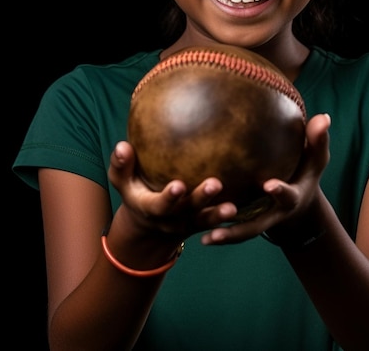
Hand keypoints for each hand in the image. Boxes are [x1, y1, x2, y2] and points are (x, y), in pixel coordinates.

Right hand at [108, 140, 239, 240]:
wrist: (150, 223)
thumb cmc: (137, 191)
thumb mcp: (123, 181)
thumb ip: (121, 165)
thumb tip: (122, 145)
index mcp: (152, 208)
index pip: (160, 205)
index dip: (169, 197)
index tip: (179, 185)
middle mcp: (172, 219)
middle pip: (188, 211)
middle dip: (202, 199)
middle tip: (216, 184)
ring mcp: (189, 222)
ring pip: (206, 220)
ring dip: (219, 213)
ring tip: (233, 206)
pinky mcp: (204, 222)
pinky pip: (218, 221)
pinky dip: (231, 216)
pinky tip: (247, 204)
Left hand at [200, 112, 331, 244]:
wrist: (300, 201)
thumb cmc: (306, 170)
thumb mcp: (315, 157)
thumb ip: (318, 140)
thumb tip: (324, 117)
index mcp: (291, 197)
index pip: (286, 194)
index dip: (280, 191)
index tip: (268, 184)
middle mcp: (274, 213)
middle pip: (259, 224)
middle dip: (243, 226)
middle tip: (224, 221)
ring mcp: (260, 221)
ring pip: (243, 232)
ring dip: (226, 236)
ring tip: (205, 238)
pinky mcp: (247, 223)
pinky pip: (231, 229)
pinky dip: (216, 231)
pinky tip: (195, 234)